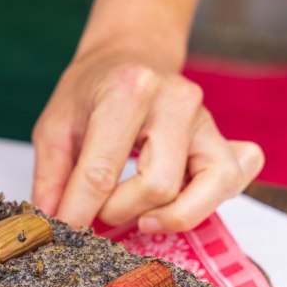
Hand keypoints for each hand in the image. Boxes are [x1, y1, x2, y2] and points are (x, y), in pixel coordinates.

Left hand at [32, 50, 263, 231]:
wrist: (131, 55)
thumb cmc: (93, 90)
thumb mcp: (55, 125)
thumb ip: (52, 177)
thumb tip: (51, 224)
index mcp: (127, 89)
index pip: (101, 172)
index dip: (79, 212)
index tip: (65, 231)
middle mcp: (175, 100)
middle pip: (157, 185)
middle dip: (121, 211)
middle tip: (99, 208)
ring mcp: (205, 118)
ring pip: (208, 187)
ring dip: (170, 215)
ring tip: (141, 216)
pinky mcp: (223, 137)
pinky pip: (235, 179)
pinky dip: (210, 201)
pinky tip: (179, 201)